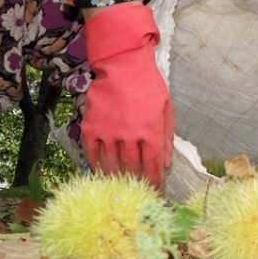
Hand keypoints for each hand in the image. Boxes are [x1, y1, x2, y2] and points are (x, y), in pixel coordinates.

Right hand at [81, 3, 173, 189]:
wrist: (122, 64)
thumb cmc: (148, 85)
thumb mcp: (166, 108)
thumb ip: (167, 138)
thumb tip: (165, 164)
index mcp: (151, 132)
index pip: (152, 167)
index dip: (152, 182)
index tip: (153, 193)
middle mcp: (129, 136)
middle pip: (131, 169)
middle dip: (135, 184)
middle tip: (136, 194)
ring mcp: (107, 132)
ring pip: (111, 165)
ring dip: (116, 179)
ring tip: (119, 189)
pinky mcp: (90, 127)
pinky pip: (92, 154)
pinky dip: (96, 166)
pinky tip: (100, 174)